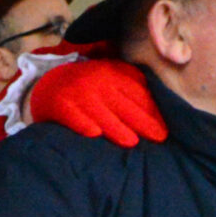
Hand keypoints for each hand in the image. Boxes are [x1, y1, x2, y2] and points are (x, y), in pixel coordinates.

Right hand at [28, 56, 165, 146]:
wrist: (49, 84)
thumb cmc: (89, 87)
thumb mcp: (111, 77)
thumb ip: (132, 86)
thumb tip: (160, 107)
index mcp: (114, 73)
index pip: (138, 93)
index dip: (153, 111)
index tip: (167, 128)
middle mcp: (98, 81)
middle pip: (124, 104)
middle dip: (143, 121)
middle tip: (160, 138)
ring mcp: (79, 92)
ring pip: (100, 112)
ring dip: (116, 127)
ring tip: (132, 142)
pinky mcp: (61, 104)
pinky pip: (73, 116)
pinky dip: (82, 124)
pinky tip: (94, 134)